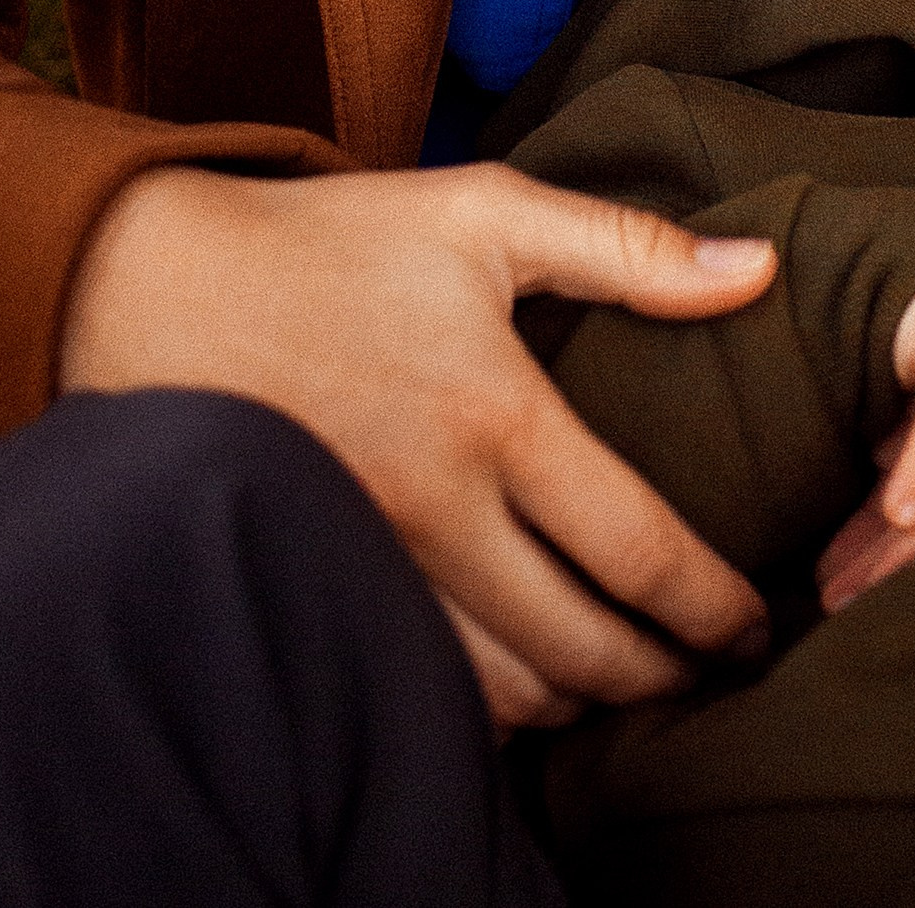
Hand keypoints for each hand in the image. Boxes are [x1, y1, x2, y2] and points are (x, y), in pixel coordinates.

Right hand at [59, 162, 777, 731]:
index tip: (755, 627)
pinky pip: (421, 685)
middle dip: (662, 676)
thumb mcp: (488, 212)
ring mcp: (370, 561)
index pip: (632, 549)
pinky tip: (528, 675)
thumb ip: (630, 248)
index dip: (710, 607)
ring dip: (579, 700)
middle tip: (716, 671)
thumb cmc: (337, 242)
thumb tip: (755, 270)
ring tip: (633, 675)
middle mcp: (434, 508)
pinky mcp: (321, 586)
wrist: (159, 287)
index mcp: (493, 414)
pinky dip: (489, 702)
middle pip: (577, 648)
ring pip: (500, 690)